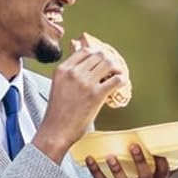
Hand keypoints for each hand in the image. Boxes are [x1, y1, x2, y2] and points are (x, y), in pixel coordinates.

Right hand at [31, 41, 129, 161]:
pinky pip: (117, 79)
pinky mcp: (96, 95)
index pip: (86, 50)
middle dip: (109, 60)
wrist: (55, 132)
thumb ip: (70, 67)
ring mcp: (85, 83)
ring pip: (109, 63)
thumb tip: (77, 45)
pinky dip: (122, 79)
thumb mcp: (60, 84)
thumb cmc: (58, 111)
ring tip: (116, 76)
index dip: (98, 54)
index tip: (103, 61)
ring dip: (117, 68)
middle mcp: (73, 73)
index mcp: (62, 69)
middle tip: (112, 69)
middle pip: (100, 54)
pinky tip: (120, 84)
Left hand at [90, 144, 168, 177]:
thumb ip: (160, 177)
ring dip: (116, 168)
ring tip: (110, 156)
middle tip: (134, 146)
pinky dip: (95, 171)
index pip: (164, 173)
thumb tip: (176, 160)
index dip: (162, 159)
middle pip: (144, 176)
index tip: (157, 146)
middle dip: (140, 160)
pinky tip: (90, 160)